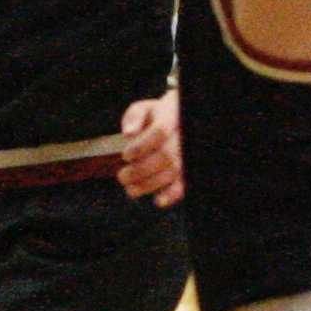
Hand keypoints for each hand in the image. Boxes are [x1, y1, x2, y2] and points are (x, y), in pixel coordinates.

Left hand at [117, 91, 182, 207]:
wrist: (180, 120)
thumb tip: (128, 133)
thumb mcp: (144, 109)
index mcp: (171, 117)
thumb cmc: (156, 116)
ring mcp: (187, 154)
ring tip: (130, 189)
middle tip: (122, 176)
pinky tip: (158, 201)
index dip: (142, 146)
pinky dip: (173, 194)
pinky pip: (185, 183)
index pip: (159, 132)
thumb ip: (135, 117)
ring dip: (150, 184)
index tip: (125, 155)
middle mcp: (183, 136)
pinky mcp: (188, 170)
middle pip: (165, 155)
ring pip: (173, 171)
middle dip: (141, 169)